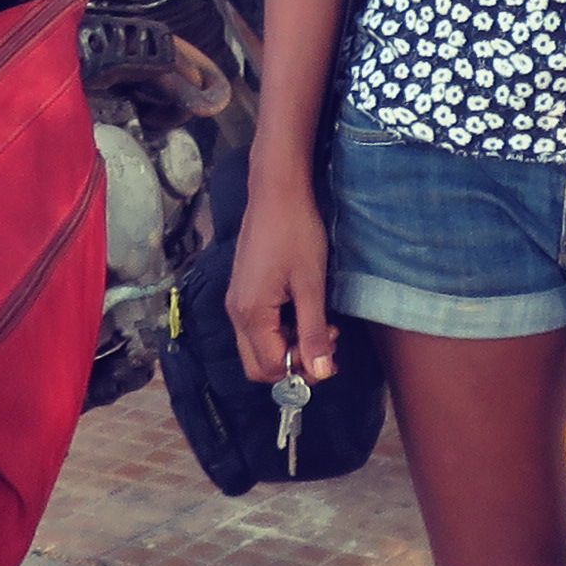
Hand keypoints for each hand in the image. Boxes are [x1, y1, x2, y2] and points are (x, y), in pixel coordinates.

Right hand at [225, 169, 333, 386]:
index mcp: (251, 314)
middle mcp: (237, 313)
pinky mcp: (243, 292)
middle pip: (258, 365)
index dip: (301, 370)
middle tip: (323, 340)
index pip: (271, 368)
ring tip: (320, 322)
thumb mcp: (311, 285)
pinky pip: (258, 328)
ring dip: (289, 345)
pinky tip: (304, 309)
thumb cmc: (296, 233)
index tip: (328, 351)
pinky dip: (281, 330)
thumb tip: (321, 372)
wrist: (276, 193)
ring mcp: (237, 302)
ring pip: (259, 347)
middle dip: (293, 363)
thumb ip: (314, 332)